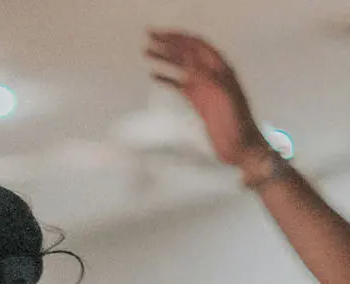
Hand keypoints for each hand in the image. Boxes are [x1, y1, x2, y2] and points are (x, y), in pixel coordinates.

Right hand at [146, 30, 270, 168]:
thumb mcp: (224, 96)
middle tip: (148, 37)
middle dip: (169, 43)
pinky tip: (154, 75)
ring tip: (147, 52)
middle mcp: (212, 74)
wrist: (240, 146)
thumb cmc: (237, 123)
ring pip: (181, 67)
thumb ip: (207, 77)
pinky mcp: (198, 101)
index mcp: (221, 69)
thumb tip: (188, 60)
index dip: (179, 37)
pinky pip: (179, 84)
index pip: (197, 45)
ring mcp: (204, 87)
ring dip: (165, 58)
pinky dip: (166, 78)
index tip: (160, 34)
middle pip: (188, 52)